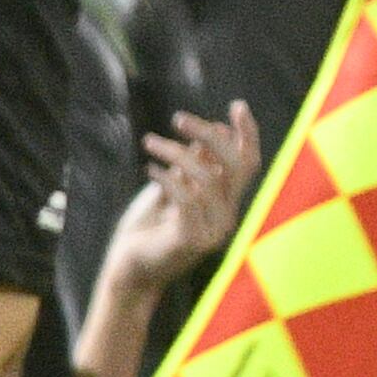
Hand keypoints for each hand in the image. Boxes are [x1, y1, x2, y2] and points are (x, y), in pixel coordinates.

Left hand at [113, 103, 264, 291]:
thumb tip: (214, 131)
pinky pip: (188, 198)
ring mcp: (214, 231)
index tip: (236, 105)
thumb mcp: (171, 189)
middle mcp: (227, 216)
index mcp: (226, 203)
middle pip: (236, 166)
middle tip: (179, 118)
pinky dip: (168, 178)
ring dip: (175, 153)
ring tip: (149, 143)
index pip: (249, 164)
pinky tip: (150, 168)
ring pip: (206, 177)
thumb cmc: (146, 230)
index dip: (247, 134)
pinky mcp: (193, 241)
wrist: (127, 271)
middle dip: (210, 135)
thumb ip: (193, 166)